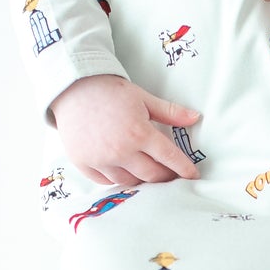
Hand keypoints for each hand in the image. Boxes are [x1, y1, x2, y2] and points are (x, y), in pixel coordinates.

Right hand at [51, 74, 200, 186]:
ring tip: (149, 174)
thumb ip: (170, 112)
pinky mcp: (84, 163)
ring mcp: (101, 160)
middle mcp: (121, 151)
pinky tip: (126, 172)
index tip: (193, 176)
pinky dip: (119, 178)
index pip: (170, 158)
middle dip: (166, 177)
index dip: (184, 169)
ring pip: (130, 181)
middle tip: (172, 175)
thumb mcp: (143, 98)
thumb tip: (196, 118)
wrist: (72, 88)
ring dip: (143, 179)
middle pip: (152, 175)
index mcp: (140, 133)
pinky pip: (107, 181)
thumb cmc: (110, 91)